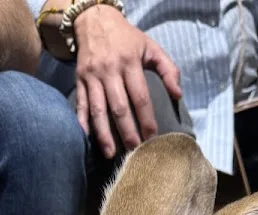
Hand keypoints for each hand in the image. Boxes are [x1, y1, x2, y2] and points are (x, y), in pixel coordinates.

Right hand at [73, 6, 181, 157]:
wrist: (94, 19)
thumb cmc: (126, 37)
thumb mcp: (150, 46)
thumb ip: (168, 69)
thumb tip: (178, 95)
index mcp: (129, 62)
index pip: (140, 97)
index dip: (147, 119)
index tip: (152, 138)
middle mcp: (109, 71)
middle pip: (119, 107)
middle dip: (127, 132)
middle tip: (134, 151)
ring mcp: (92, 77)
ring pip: (98, 110)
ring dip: (104, 134)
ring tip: (111, 153)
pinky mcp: (79, 80)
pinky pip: (80, 104)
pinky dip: (82, 122)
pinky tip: (87, 138)